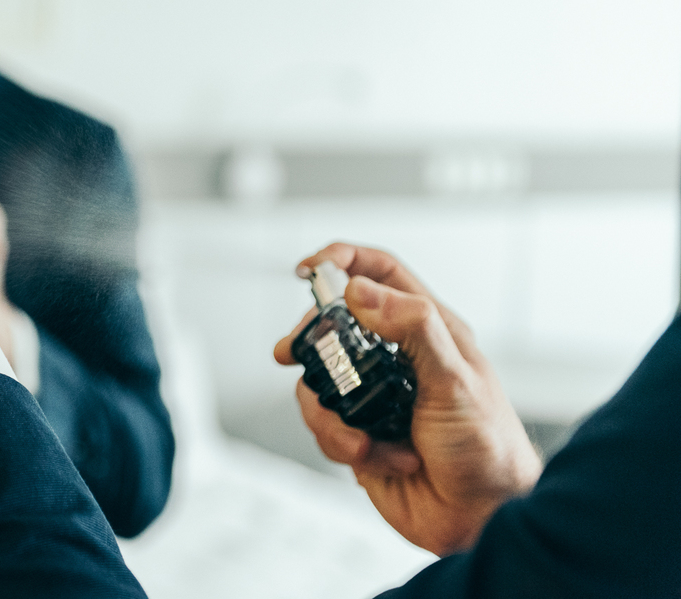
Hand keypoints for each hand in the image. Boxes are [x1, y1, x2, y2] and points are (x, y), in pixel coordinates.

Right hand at [274, 243, 541, 554]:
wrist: (481, 520)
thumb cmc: (488, 449)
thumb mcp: (455, 379)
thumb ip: (412, 327)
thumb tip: (361, 291)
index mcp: (427, 330)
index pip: (381, 274)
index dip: (343, 261)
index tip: (308, 268)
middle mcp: (397, 359)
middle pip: (334, 325)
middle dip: (310, 342)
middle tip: (293, 352)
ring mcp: (376, 397)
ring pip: (318, 382)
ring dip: (331, 413)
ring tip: (362, 438)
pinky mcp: (360, 433)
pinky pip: (323, 426)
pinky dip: (343, 444)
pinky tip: (376, 458)